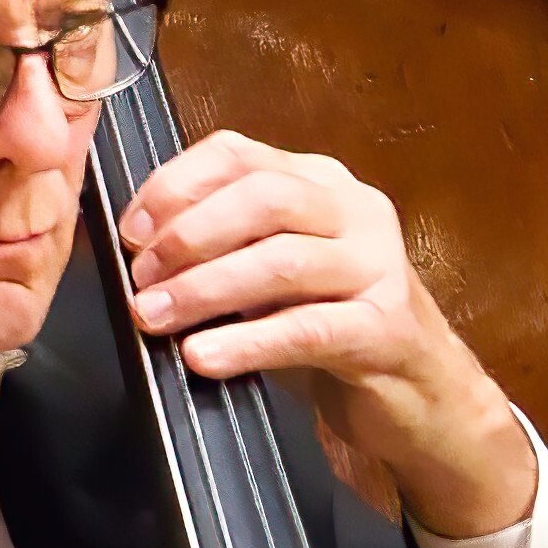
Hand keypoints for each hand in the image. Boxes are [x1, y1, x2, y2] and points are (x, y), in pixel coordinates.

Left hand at [114, 125, 536, 538]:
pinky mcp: (389, 328)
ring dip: (205, 289)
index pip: (239, 155)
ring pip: (284, 261)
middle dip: (189, 237)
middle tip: (141, 280)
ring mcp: (379, 267)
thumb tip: (134, 246)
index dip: (174, 187)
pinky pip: (309, 328)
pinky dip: (248, 342)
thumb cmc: (326, 326)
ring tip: (153, 318)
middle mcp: (356, 212)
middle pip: (264, 198)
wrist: (418, 393)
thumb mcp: (267, 273)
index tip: (129, 232)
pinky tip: (203, 357)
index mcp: (319, 183)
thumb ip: (218, 246)